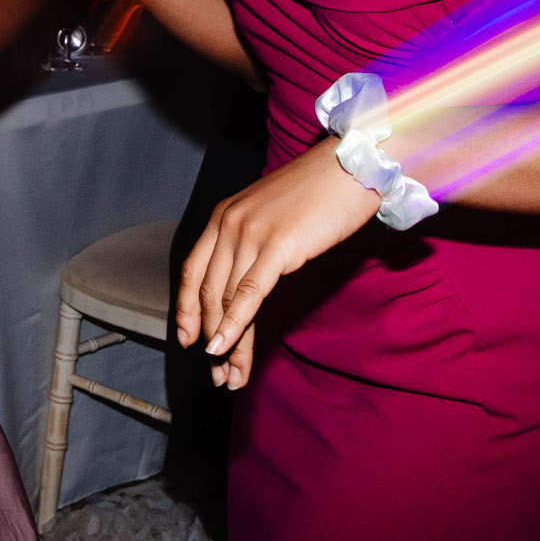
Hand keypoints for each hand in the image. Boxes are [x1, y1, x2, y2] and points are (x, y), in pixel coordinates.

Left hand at [175, 139, 380, 390]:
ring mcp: (249, 234)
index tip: (188, 339)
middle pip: (207, 292)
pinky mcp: (276, 246)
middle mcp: (228, 224)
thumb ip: (254, 243)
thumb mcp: (273, 214)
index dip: (186, 310)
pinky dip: (235, 325)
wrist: (353, 165)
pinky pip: (248, 294)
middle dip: (208, 337)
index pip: (192, 271)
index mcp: (223, 215)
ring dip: (226, 343)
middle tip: (218, 372)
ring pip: (225, 300)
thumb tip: (248, 283)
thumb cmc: (320, 191)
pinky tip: (228, 349)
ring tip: (231, 375)